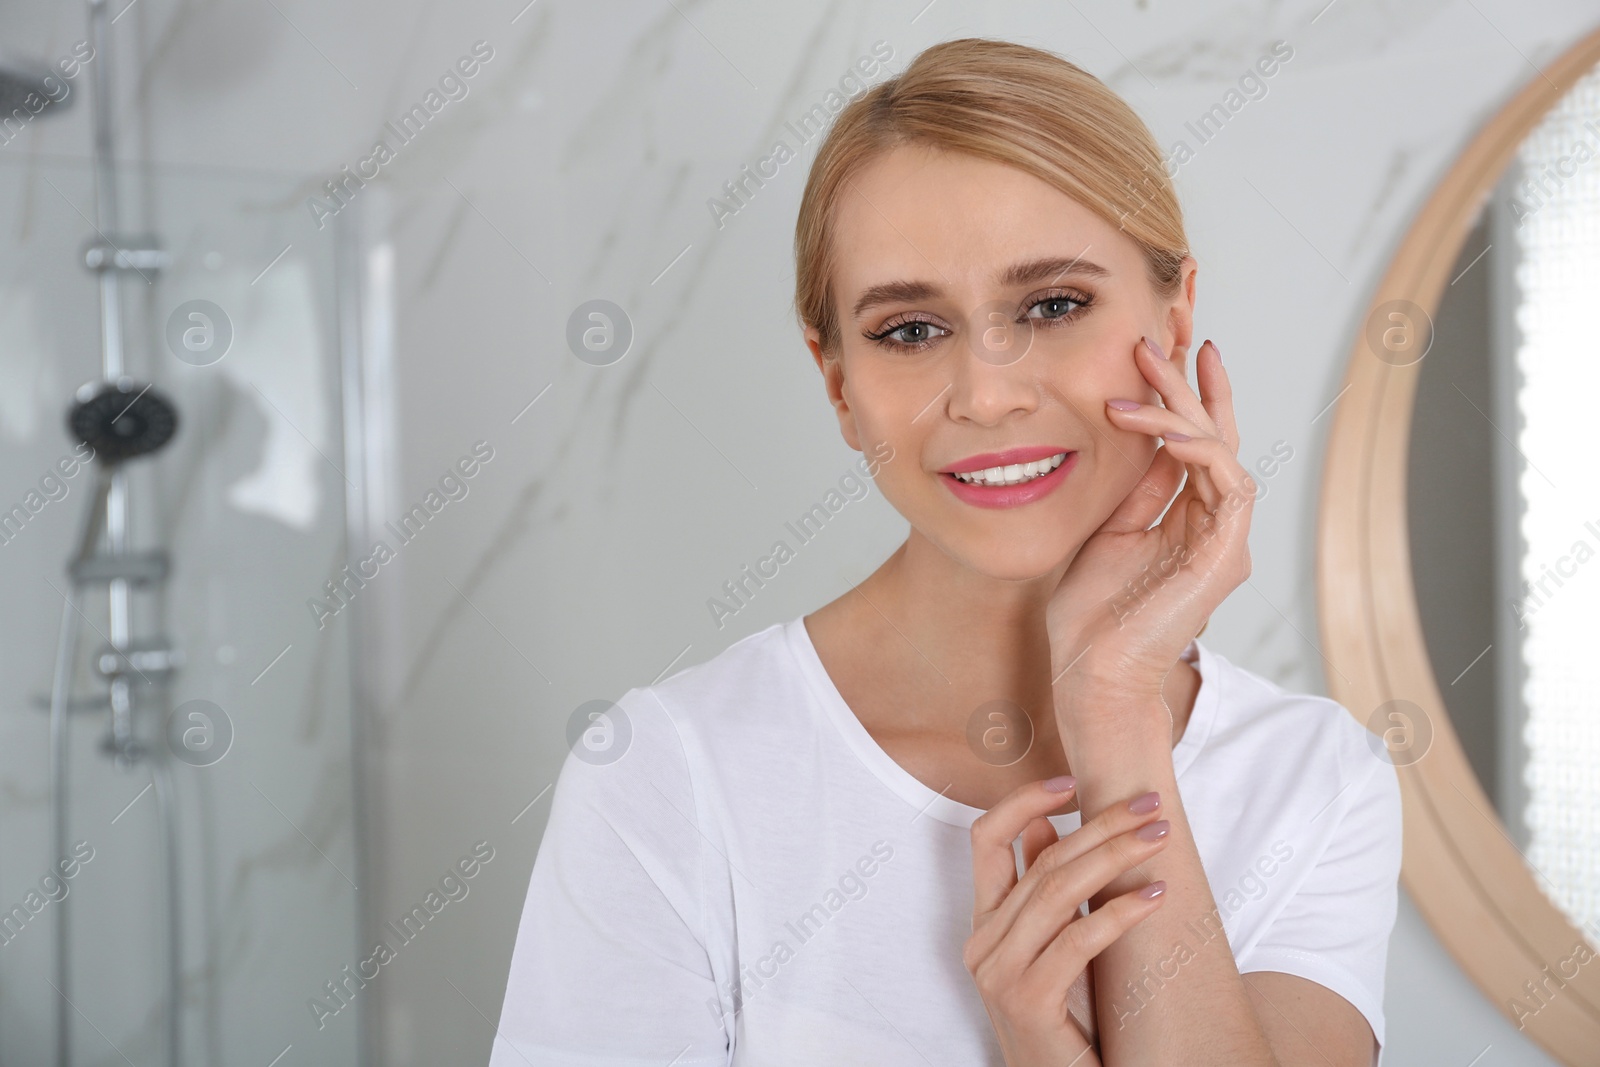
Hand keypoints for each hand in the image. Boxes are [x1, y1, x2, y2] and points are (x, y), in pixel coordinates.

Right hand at [964, 777, 1171, 1066]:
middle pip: (1039, 858)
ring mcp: (999, 973)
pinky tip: (1156, 896)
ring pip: (1058, 889)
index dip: (1023, 801)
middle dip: (1100, 823)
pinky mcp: (1027, 1001)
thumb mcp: (1052, 949)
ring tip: (1159, 840)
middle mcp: (982, 943)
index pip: (985, 839)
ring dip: (1117, 855)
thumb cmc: (1067, 1023)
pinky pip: (1079, 938)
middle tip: (1149, 806)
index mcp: (984, 924)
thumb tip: (1044, 823)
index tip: (1070, 781)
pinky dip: (1121, 911)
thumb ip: (1041, 891)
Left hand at [1046, 336, 1252, 703]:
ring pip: (1221, 451)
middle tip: (1157, 341)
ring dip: (1183, 407)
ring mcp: (1224, 541)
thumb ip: (1133, 490)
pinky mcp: (1226, 554)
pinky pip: (1226, 482)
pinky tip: (1160, 428)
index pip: (1195, 446)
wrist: (1091, 673)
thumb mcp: (1105, 532)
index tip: (1169, 350)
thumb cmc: (1091, 616)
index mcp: (1186, 522)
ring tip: (1145, 371)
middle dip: (1186, 386)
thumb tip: (1141, 436)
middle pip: (1213, 439)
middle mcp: (1213, 528)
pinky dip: (1196, 448)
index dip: (1186, 397)